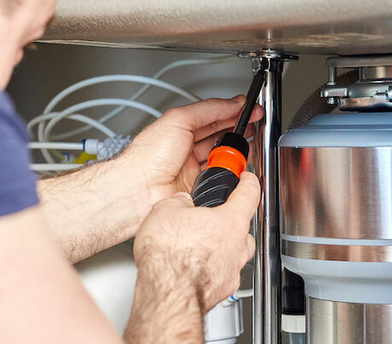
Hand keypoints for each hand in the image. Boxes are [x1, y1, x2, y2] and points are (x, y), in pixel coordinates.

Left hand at [120, 96, 263, 202]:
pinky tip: (231, 168)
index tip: (250, 111)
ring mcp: (194, 170)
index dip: (233, 113)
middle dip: (239, 132)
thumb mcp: (178, 120)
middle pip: (221, 138)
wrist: (138, 191)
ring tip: (243, 148)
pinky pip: (222, 179)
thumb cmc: (147, 158)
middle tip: (253, 128)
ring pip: (224, 159)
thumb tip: (231, 103)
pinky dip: (230, 174)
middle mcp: (187, 150)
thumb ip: (207, 109)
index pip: (213, 118)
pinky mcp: (200, 189)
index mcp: (181, 131)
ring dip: (236, 154)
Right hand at [132, 171, 258, 309]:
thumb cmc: (171, 255)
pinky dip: (212, 271)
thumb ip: (179, 202)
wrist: (169, 292)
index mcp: (231, 221)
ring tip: (201, 246)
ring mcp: (232, 271)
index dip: (248, 183)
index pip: (249, 194)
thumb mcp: (165, 210)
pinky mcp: (222, 290)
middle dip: (231, 222)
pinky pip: (222, 275)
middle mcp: (238, 247)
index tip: (247, 179)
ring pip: (235, 255)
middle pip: (244, 229)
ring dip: (223, 249)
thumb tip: (180, 203)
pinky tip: (194, 269)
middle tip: (215, 218)